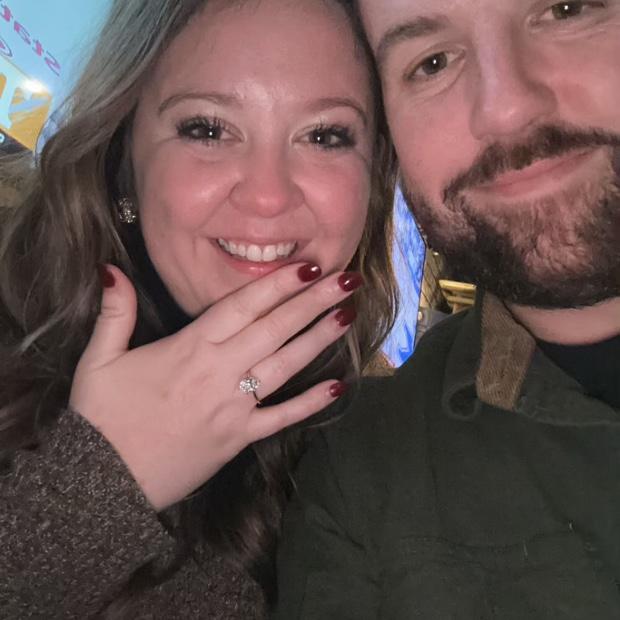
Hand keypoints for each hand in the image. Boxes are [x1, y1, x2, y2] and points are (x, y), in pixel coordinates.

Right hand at [69, 263, 359, 510]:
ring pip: (284, 366)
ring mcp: (233, 407)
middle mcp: (219, 372)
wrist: (102, 483)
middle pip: (274, 329)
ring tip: (348, 316)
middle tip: (348, 280)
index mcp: (189, 347)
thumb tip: (109, 268)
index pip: (242, 306)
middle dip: (313, 302)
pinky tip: (339, 387)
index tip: (309, 265)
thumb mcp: (98, 360)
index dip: (278, 284)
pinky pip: (281, 418)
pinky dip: (310, 404)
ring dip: (318, 340)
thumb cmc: (101, 418)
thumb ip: (113, 313)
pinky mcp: (238, 438)